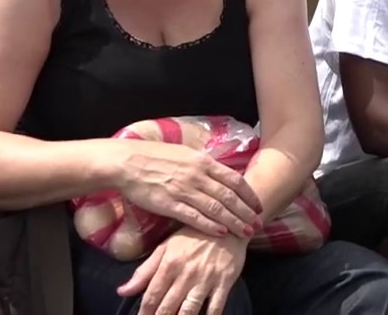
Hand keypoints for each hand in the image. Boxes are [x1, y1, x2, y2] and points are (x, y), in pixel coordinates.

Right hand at [112, 139, 262, 238]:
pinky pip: (194, 217)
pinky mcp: (169, 204)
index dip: (249, 195)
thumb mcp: (185, 154)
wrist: (127, 162)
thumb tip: (220, 173)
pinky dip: (210, 226)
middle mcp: (197, 176)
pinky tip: (221, 233)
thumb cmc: (155, 156)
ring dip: (234, 222)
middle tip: (259, 224)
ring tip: (246, 232)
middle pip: (229, 197)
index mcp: (203, 161)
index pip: (234, 180)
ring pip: (216, 209)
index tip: (258, 206)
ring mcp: (184, 190)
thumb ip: (203, 165)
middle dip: (246, 212)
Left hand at [117, 227, 247, 314]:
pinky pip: (216, 307)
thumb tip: (122, 291)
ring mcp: (206, 279)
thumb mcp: (166, 248)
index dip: (144, 313)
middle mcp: (186, 274)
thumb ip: (145, 271)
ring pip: (189, 311)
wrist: (228, 223)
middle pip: (167, 307)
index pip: (151, 297)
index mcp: (169, 264)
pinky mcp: (225, 282)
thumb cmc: (194, 236)